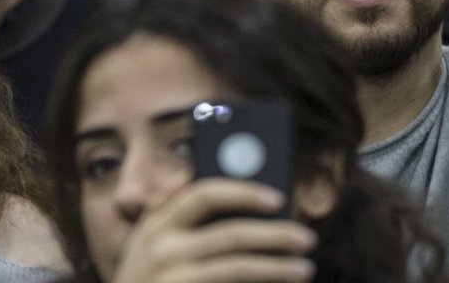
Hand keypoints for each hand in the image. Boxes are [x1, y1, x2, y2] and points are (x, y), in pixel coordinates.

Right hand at [111, 179, 316, 282]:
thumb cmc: (144, 281)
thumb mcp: (142, 244)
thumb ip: (165, 210)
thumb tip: (193, 176)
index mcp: (156, 225)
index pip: (204, 194)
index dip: (244, 192)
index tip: (277, 199)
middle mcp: (161, 250)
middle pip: (231, 233)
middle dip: (275, 234)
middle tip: (306, 238)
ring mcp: (172, 279)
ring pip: (237, 267)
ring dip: (277, 267)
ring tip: (304, 269)